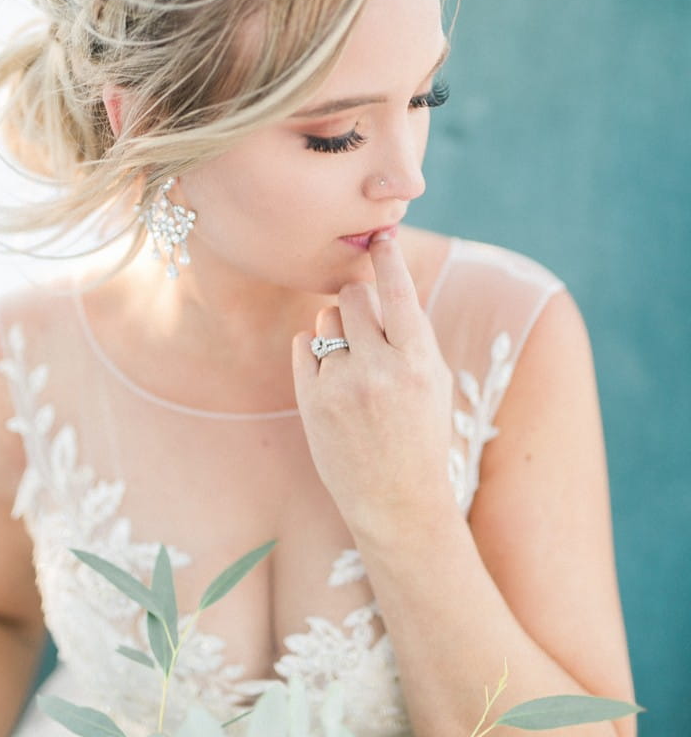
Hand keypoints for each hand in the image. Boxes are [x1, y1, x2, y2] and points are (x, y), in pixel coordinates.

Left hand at [292, 235, 453, 533]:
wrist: (397, 501)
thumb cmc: (421, 434)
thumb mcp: (434, 381)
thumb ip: (410, 333)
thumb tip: (382, 281)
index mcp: (419, 362)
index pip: (399, 293)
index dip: (389, 259)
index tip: (381, 234)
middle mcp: (380, 370)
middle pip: (351, 297)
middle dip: (356, 301)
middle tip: (365, 322)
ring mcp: (342, 387)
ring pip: (323, 319)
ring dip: (335, 329)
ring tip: (353, 363)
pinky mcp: (312, 402)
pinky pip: (303, 346)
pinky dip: (315, 353)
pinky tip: (333, 378)